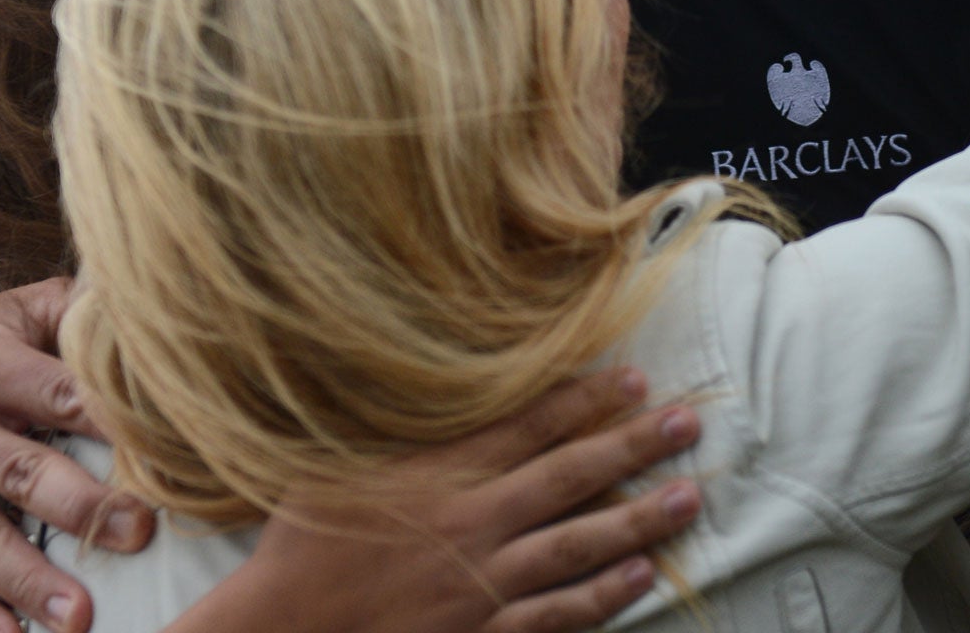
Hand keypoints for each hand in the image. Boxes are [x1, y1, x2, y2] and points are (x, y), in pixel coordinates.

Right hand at [0, 280, 145, 632]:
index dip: (113, 427)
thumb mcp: (23, 309)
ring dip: (28, 581)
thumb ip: (83, 314)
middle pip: (20, 472)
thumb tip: (160, 318)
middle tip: (137, 535)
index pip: (61, 397)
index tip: (161, 459)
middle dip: (82, 510)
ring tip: (80, 615)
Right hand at [168, 368, 703, 632]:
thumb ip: (393, 419)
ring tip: (688, 497)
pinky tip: (639, 577)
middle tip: (688, 422)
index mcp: (441, 474)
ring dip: (638, 520)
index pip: (531, 425)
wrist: (281, 632)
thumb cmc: (302, 544)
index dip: (588, 399)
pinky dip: (600, 597)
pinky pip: (554, 615)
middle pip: (570, 476)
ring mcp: (481, 584)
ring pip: (577, 545)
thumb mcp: (335, 460)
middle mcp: (472, 524)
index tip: (635, 379)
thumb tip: (423, 363)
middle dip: (635, 446)